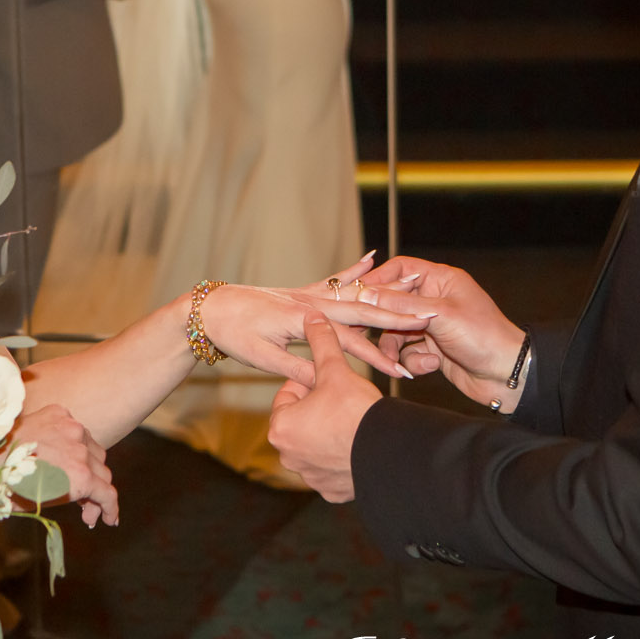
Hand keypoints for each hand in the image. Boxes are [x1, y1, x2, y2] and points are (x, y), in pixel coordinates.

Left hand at [9, 402, 117, 526]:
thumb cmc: (10, 485)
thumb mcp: (47, 502)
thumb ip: (76, 501)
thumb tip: (90, 509)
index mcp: (80, 478)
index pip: (108, 493)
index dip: (111, 509)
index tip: (109, 518)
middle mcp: (81, 451)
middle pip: (103, 472)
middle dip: (96, 491)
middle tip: (85, 507)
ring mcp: (72, 428)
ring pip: (93, 448)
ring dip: (88, 463)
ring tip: (72, 475)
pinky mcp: (60, 413)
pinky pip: (76, 429)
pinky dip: (72, 441)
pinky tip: (58, 450)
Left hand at [194, 257, 429, 384]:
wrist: (210, 309)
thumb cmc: (234, 333)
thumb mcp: (263, 357)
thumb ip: (298, 367)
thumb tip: (327, 380)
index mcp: (303, 318)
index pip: (350, 341)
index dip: (377, 357)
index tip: (402, 370)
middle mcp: (311, 300)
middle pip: (362, 309)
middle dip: (397, 316)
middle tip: (430, 317)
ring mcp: (308, 293)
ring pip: (355, 292)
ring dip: (386, 291)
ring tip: (416, 283)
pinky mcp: (303, 292)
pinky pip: (336, 280)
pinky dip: (356, 270)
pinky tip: (374, 258)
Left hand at [267, 316, 380, 500]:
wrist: (387, 454)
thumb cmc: (356, 412)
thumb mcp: (336, 371)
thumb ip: (322, 342)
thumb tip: (313, 316)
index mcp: (280, 426)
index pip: (290, 393)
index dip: (312, 381)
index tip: (329, 378)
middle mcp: (287, 455)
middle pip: (302, 419)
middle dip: (320, 407)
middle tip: (344, 397)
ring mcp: (308, 476)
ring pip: (317, 443)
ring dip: (331, 430)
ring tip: (353, 418)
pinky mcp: (329, 490)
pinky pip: (332, 467)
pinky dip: (342, 456)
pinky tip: (358, 443)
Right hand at [357, 255, 524, 411]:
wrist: (506, 375)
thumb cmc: (484, 336)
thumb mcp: (439, 315)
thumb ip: (400, 304)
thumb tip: (365, 293)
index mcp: (440, 280)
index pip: (401, 269)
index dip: (379, 279)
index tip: (358, 293)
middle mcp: (434, 300)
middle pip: (393, 303)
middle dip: (383, 321)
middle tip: (365, 331)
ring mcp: (432, 326)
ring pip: (396, 332)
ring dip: (395, 347)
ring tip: (397, 360)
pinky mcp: (432, 350)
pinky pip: (407, 352)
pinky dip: (414, 361)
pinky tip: (431, 366)